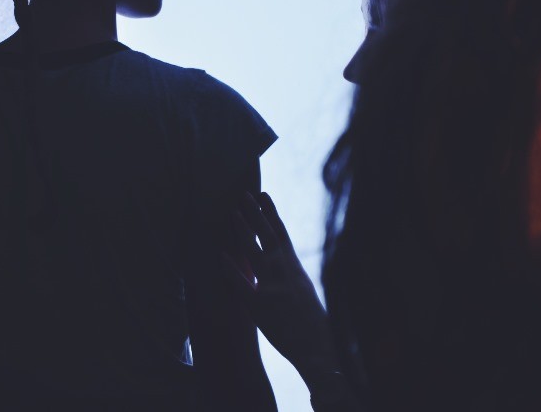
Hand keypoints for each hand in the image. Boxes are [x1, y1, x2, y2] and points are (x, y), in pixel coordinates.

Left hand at [224, 192, 340, 391]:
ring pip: (255, 251)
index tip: (263, 194)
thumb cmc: (311, 321)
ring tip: (233, 212)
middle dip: (255, 213)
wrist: (320, 347)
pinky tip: (221, 255)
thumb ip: (288, 272)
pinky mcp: (260, 305)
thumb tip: (278, 258)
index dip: (271, 212)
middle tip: (244, 193)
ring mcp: (272, 286)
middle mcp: (284, 271)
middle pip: (268, 235)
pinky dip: (231, 268)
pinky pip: (242, 284)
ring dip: (243, 230)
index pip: (281, 233)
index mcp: (294, 267)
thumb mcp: (302, 289)